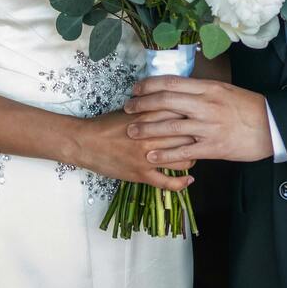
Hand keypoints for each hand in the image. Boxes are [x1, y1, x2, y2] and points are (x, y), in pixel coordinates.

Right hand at [66, 110, 195, 190]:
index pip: (182, 115)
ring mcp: (146, 157)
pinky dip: (181, 183)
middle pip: (187, 136)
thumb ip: (153, 108)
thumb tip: (175, 104)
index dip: (194, 118)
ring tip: (192, 156)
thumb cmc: (107, 125)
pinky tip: (188, 181)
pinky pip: (167, 182)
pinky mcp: (141, 174)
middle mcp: (150, 136)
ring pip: (182, 159)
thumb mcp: (131, 111)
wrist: (85, 142)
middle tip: (201, 138)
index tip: (200, 120)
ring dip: (192, 158)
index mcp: (148, 117)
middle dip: (197, 137)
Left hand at [124, 78, 272, 164]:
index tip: (136, 88)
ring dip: (147, 129)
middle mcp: (206, 105)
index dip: (149, 85)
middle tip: (127, 109)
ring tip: (132, 132)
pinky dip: (165, 154)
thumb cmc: (249, 108)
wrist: (272, 127)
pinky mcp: (213, 147)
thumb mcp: (225, 91)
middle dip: (142, 105)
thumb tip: (179, 89)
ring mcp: (209, 126)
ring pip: (170, 126)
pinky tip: (151, 155)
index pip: (171, 82)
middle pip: (165, 101)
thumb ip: (202, 91)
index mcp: (208, 88)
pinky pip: (183, 151)